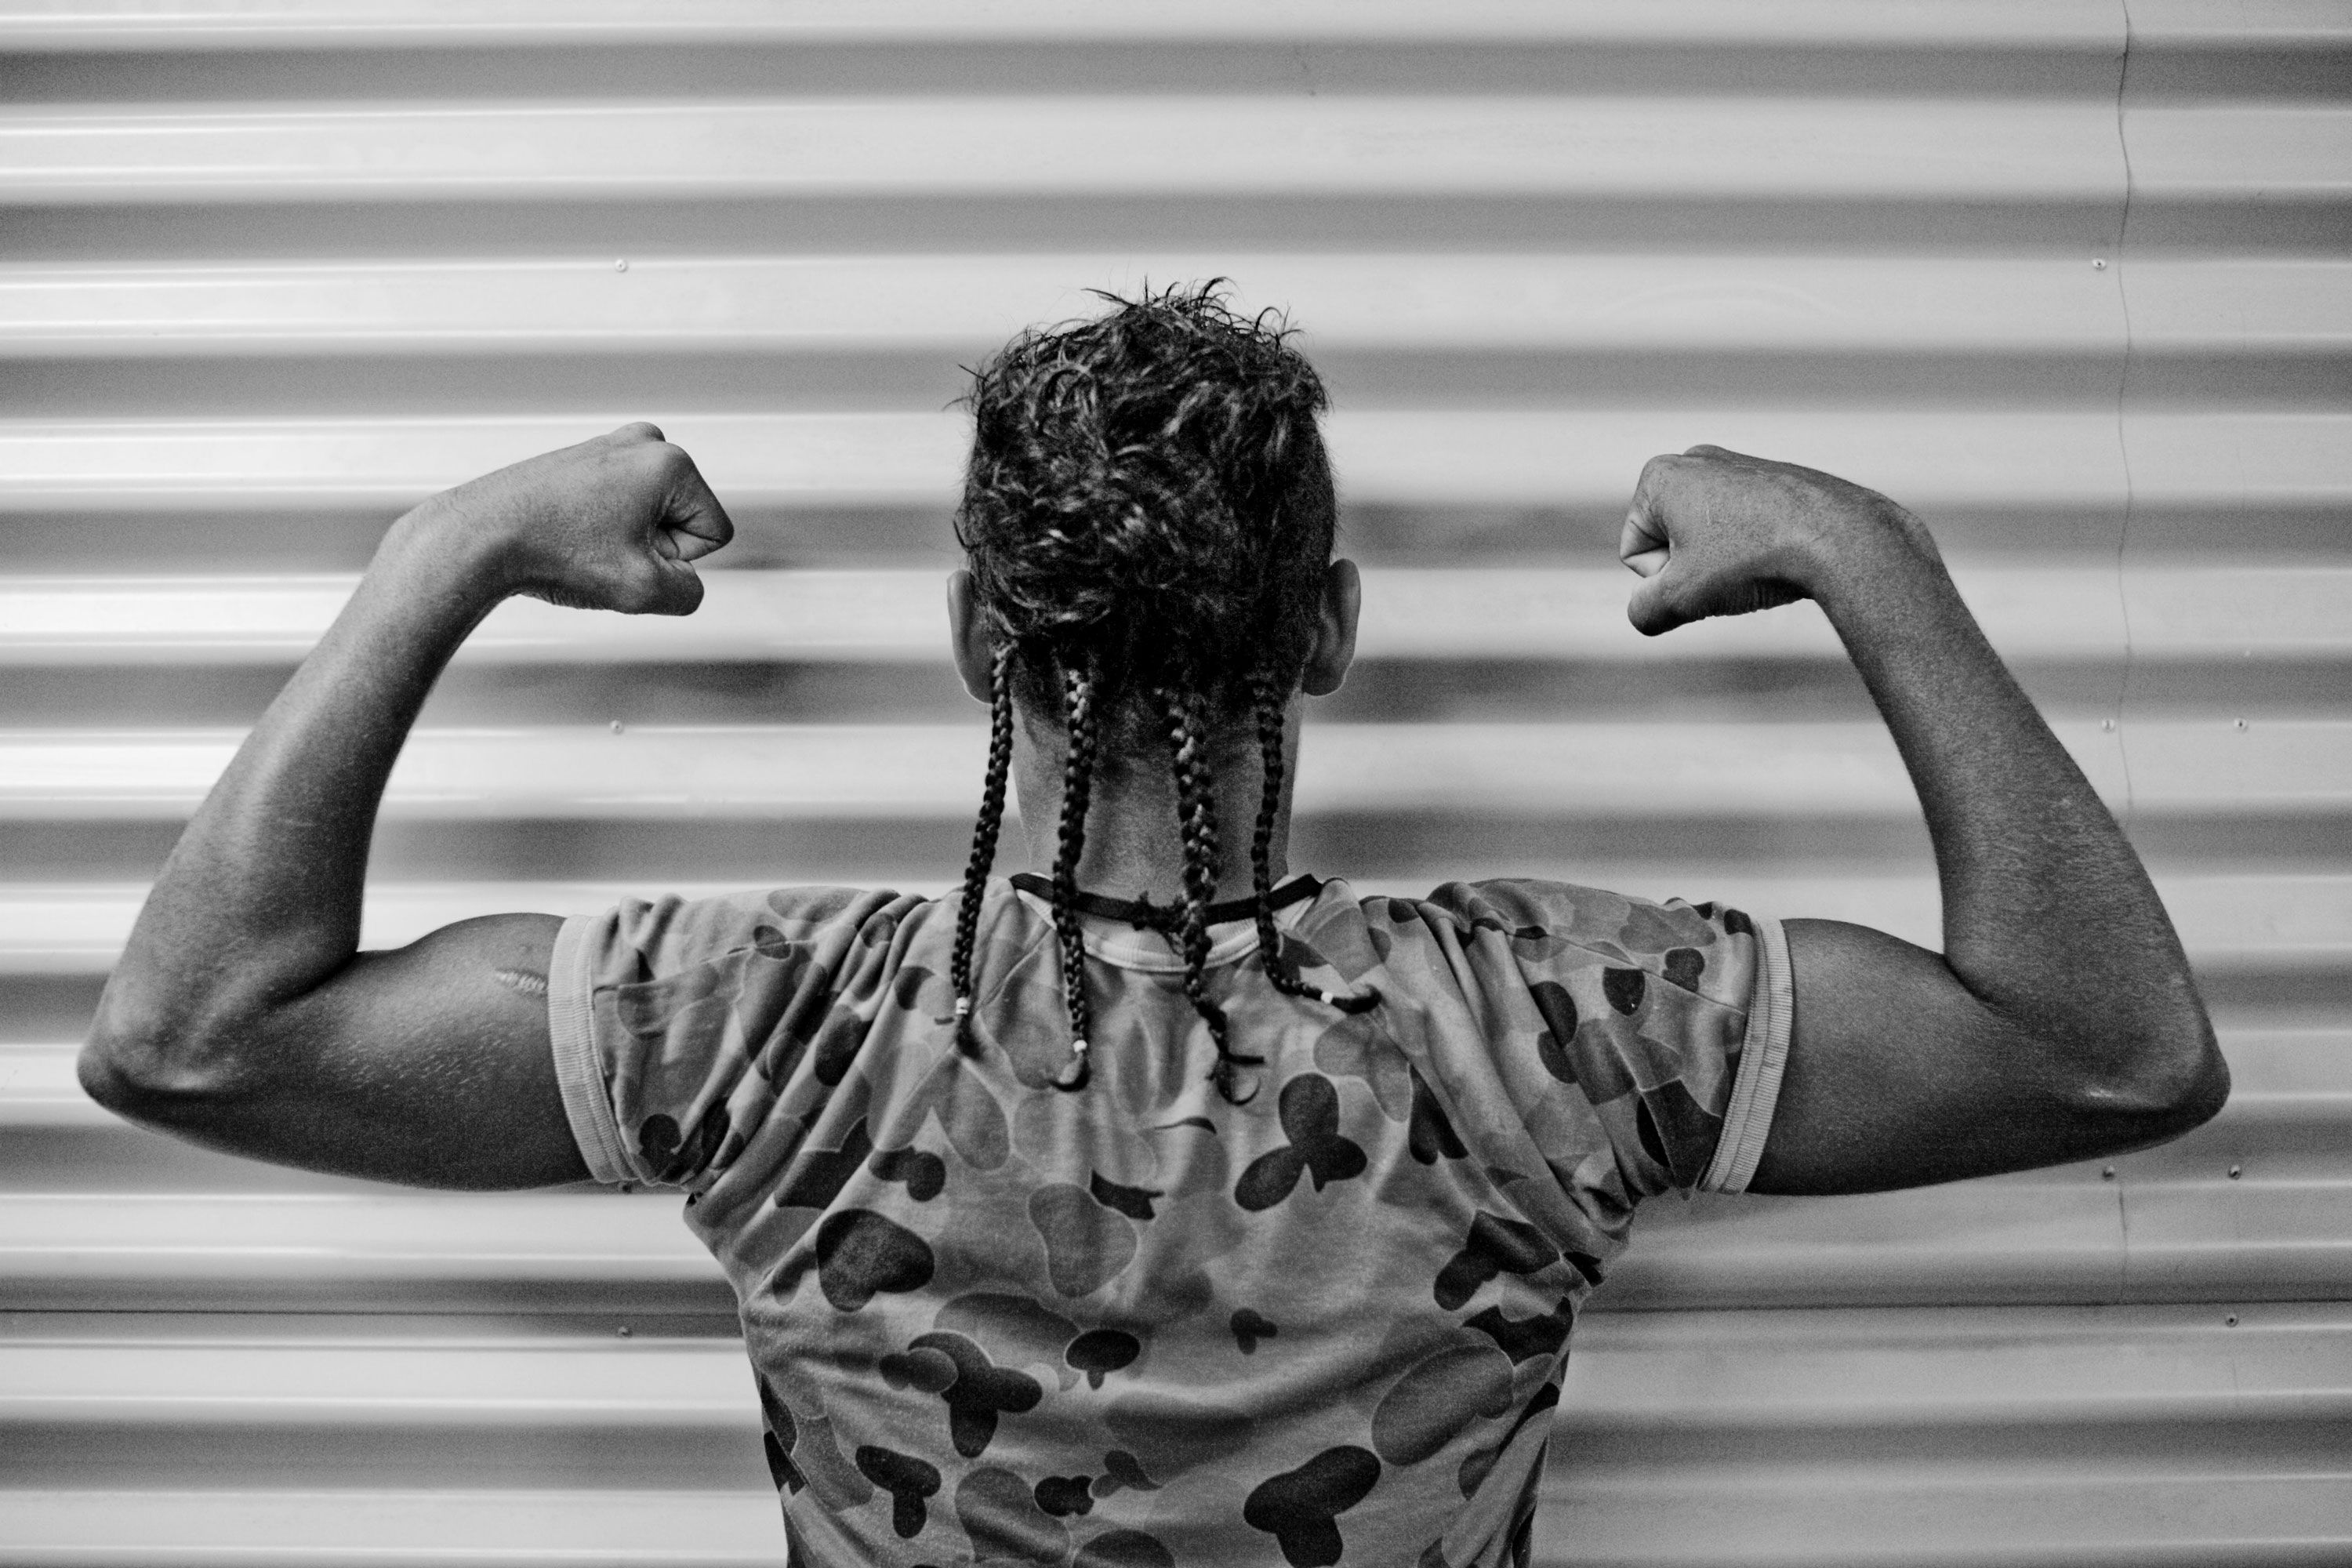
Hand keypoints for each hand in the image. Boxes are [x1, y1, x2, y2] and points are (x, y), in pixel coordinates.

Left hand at [393, 423, 734, 615]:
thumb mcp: (643, 592)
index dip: (676, 561)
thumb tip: (684, 581)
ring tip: (581, 544)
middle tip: (602, 552)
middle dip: (652, 547)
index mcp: (670, 461)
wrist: (479, 537)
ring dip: (625, 542)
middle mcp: (645, 443)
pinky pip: (618, 509)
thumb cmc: (554, 554)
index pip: (713, 533)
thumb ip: (689, 593)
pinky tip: (567, 537)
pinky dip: (599, 530)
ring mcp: (611, 447)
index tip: (628, 556)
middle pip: (683, 520)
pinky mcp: (585, 459)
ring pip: (650, 517)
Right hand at [1618, 444, 1930, 635]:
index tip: (1705, 575)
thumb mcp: (1681, 599)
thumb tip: (1645, 611)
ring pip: (1708, 539)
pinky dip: (1754, 550)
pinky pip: (1743, 529)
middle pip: (1670, 543)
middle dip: (1694, 569)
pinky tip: (1781, 555)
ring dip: (1724, 564)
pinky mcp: (1773, 478)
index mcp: (1659, 476)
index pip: (1636, 554)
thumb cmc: (1753, 560)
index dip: (1666, 581)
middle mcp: (1694, 460)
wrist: (1840, 538)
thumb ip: (1643, 611)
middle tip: (1731, 572)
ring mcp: (1736, 464)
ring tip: (1758, 565)